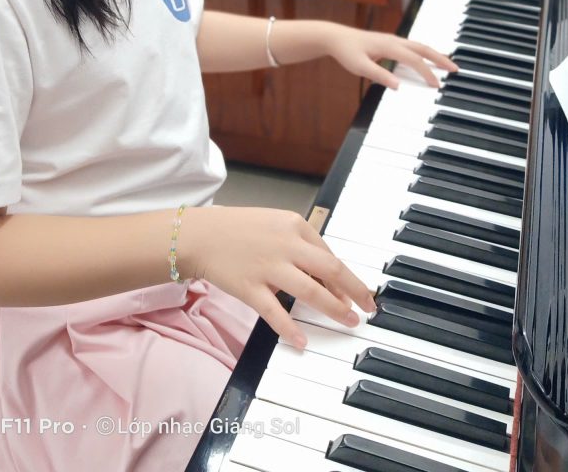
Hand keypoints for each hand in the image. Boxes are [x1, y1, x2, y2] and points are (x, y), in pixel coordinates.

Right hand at [180, 205, 377, 347]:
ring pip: (311, 291)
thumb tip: (324, 276)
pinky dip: (290, 329)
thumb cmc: (238, 230)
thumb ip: (299, 246)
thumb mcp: (274, 225)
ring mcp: (268, 266)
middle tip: (368, 308)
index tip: (358, 293)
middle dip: (355, 291)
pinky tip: (302, 341)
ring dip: (334, 309)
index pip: (329, 254)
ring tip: (348, 322)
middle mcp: (286, 244)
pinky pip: (275, 313)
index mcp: (294, 225)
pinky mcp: (250, 287)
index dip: (347, 277)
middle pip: (330, 270)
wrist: (199, 234)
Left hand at [322, 24, 457, 89]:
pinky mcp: (389, 42)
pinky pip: (412, 47)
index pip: (415, 60)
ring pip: (419, 46)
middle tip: (455, 69)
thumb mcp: (360, 67)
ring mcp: (392, 40)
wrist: (335, 37)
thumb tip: (398, 86)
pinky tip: (426, 59)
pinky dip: (424, 53)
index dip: (427, 73)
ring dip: (434, 54)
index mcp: (389, 46)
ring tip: (447, 64)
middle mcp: (394, 40)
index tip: (437, 85)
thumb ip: (379, 75)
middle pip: (423, 48)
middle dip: (440, 58)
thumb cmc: (346, 52)